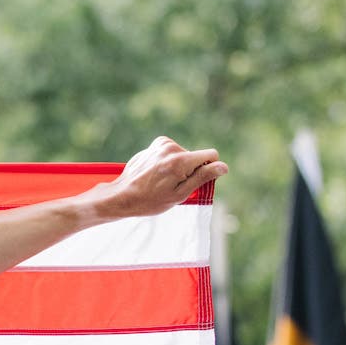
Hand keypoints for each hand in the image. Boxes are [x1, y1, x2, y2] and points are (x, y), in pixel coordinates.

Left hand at [100, 136, 226, 219]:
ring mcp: (161, 144)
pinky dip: (169, 162)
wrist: (122, 196)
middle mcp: (171, 148)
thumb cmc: (151, 200)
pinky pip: (172, 153)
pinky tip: (156, 174)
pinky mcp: (155, 145)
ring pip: (184, 155)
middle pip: (196, 157)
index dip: (208, 170)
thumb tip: (223, 166)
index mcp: (180, 160)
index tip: (195, 182)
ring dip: (178, 167)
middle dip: (190, 170)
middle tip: (172, 186)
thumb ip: (203, 178)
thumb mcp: (180, 194)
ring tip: (162, 181)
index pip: (211, 155)